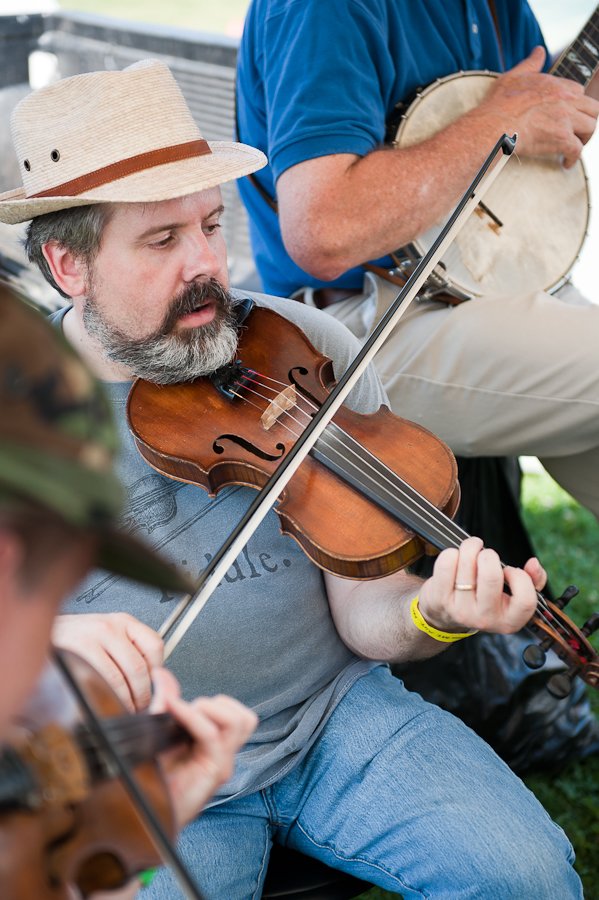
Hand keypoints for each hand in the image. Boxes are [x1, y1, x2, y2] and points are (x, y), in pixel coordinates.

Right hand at [52, 613, 162, 711]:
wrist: (41, 634)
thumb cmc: (74, 639)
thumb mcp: (106, 635)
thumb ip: (127, 651)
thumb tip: (150, 679)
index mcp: (123, 622)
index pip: (155, 645)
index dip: (158, 672)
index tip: (155, 686)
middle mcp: (111, 627)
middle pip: (140, 666)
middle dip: (144, 693)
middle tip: (143, 706)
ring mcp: (95, 637)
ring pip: (126, 675)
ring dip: (131, 700)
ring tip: (129, 709)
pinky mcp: (79, 651)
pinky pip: (106, 680)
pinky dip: (115, 698)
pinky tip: (112, 705)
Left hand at [150, 669, 257, 827]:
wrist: (142, 811)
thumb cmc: (153, 776)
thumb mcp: (158, 731)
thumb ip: (165, 702)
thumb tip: (162, 673)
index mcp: (216, 747)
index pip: (238, 715)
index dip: (212, 702)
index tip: (174, 700)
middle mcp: (224, 756)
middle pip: (245, 717)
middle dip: (215, 705)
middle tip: (187, 713)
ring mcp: (221, 765)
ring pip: (238, 722)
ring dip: (210, 709)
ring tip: (186, 715)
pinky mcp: (213, 775)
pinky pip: (212, 736)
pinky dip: (194, 717)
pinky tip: (174, 711)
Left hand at [417, 536, 545, 634]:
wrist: (444, 615)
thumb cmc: (484, 598)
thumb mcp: (511, 596)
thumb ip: (532, 580)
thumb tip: (534, 563)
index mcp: (509, 620)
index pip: (525, 599)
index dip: (519, 577)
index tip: (509, 571)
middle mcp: (485, 619)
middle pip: (492, 576)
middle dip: (489, 555)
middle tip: (485, 554)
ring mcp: (461, 611)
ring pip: (468, 565)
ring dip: (470, 548)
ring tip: (471, 550)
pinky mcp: (440, 599)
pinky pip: (446, 564)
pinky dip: (451, 553)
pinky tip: (455, 557)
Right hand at [473, 46, 598, 166]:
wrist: (496, 124)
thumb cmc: (500, 103)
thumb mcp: (515, 75)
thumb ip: (531, 64)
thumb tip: (539, 51)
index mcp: (557, 86)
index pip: (578, 92)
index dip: (575, 104)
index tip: (568, 114)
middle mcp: (566, 100)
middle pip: (592, 108)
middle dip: (587, 120)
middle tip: (578, 131)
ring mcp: (566, 120)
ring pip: (590, 128)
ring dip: (584, 138)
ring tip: (574, 146)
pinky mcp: (561, 139)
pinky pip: (577, 150)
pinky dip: (573, 158)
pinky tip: (566, 163)